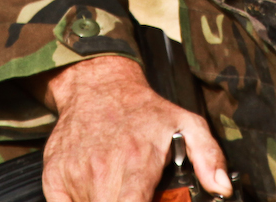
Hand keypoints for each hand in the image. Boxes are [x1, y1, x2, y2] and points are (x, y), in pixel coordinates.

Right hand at [39, 55, 229, 201]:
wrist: (96, 84)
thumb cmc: (142, 110)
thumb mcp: (186, 123)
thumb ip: (208, 156)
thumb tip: (221, 187)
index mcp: (136, 162)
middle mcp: (102, 170)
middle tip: (136, 194)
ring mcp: (74, 174)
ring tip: (118, 190)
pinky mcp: (54, 176)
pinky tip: (93, 193)